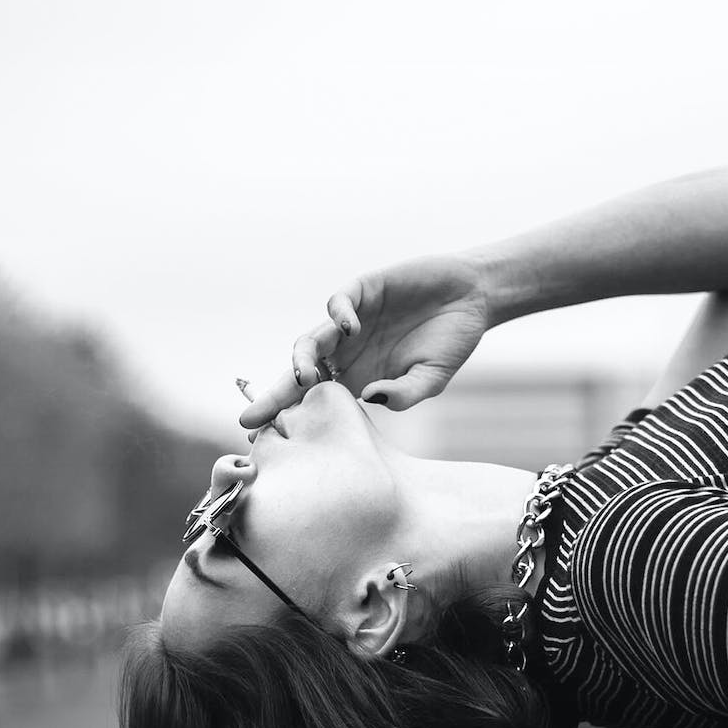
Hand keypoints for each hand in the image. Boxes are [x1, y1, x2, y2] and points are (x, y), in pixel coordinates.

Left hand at [238, 254, 491, 429]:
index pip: (316, 400)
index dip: (289, 414)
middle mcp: (349, 352)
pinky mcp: (362, 292)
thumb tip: (370, 398)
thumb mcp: (434, 379)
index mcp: (360, 378)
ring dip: (301, 358)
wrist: (473, 298)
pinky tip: (349, 328)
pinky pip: (338, 304)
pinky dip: (338, 315)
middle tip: (254, 415)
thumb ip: (404, 394)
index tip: (262, 436)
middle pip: (301, 374)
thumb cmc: (452, 342)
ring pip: (311, 340)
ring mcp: (352, 322)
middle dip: (275, 395)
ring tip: (304, 375)